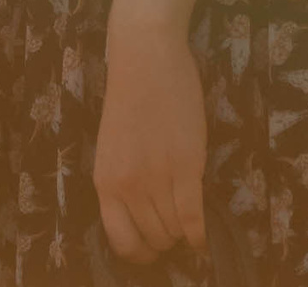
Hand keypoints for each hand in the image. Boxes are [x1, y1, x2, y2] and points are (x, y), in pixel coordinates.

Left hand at [93, 13, 207, 263]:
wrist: (145, 57)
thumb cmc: (130, 96)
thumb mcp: (113, 147)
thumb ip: (123, 180)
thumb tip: (141, 213)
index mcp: (104, 182)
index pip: (120, 240)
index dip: (139, 252)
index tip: (151, 249)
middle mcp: (127, 186)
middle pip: (152, 237)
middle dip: (166, 240)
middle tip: (176, 231)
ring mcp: (156, 178)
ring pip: (173, 229)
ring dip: (182, 234)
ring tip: (189, 226)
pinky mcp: (185, 166)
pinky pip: (192, 216)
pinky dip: (200, 234)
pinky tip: (203, 238)